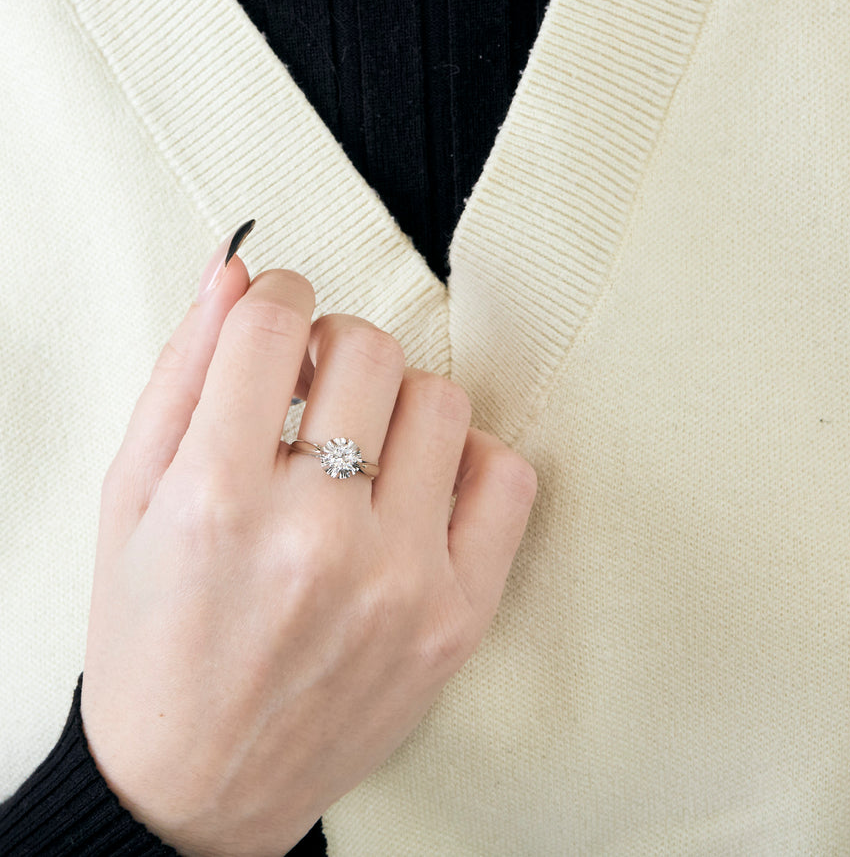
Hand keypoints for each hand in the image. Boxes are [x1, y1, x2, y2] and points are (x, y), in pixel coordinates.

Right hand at [80, 225, 536, 856]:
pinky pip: (508, 477)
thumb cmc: (153, 643)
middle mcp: (319, 537)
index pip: (276, 325)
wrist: (200, 786)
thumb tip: (237, 274)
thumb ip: (183, 374)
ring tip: (363, 445)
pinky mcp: (457, 615)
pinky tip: (422, 485)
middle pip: (371, 349)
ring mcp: (400, 578)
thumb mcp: (131, 502)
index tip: (280, 318)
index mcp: (218, 499)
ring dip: (398, 401)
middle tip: (315, 389)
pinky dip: (469, 460)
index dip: (278, 295)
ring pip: (442, 401)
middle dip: (336, 347)